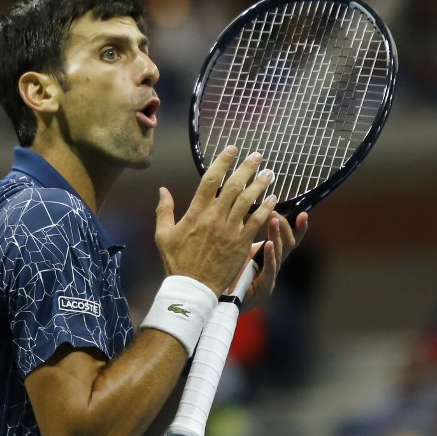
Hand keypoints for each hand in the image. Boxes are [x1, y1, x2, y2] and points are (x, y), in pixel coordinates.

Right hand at [155, 146, 277, 295]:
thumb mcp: (163, 235)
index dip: (223, 161)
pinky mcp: (241, 243)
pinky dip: (266, 208)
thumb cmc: (176, 262)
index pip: (211, 179)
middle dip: (247, 167)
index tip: (232, 149)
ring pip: (248, 200)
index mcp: (196, 212)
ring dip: (260, 184)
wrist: (192, 287)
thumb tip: (162, 190)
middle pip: (234, 185)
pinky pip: (257, 221)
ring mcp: (229, 229)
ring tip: (269, 173)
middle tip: (258, 155)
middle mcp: (214, 217)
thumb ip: (164, 210)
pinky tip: (274, 198)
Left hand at [237, 211, 307, 310]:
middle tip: (277, 213)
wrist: (224, 300)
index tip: (302, 214)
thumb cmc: (234, 274)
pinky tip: (270, 244)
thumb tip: (252, 213)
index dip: (298, 228)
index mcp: (273, 257)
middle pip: (289, 244)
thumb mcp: (243, 250)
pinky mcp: (264, 287)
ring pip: (280, 254)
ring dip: (277, 235)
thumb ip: (250, 235)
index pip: (291, 240)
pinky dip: (270, 256)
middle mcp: (276, 266)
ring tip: (274, 220)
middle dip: (285, 227)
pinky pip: (270, 269)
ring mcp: (272, 277)